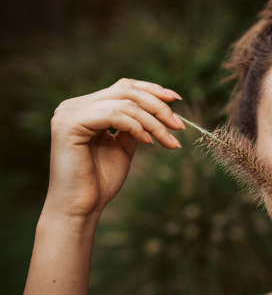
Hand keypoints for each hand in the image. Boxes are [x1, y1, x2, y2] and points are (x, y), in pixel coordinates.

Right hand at [45, 78, 186, 217]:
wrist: (81, 207)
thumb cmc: (101, 181)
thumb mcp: (124, 147)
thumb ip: (135, 126)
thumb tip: (158, 110)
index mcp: (86, 108)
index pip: (124, 87)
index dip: (152, 90)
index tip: (177, 100)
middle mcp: (74, 105)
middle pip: (126, 90)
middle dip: (158, 106)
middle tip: (179, 126)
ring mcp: (69, 112)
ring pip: (124, 103)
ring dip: (153, 122)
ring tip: (168, 140)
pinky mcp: (69, 124)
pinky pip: (113, 114)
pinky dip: (136, 126)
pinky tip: (148, 141)